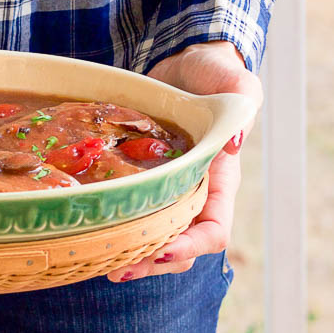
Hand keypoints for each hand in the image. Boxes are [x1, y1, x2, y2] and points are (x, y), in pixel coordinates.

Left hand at [107, 40, 262, 281]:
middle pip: (180, 244)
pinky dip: (116, 223)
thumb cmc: (216, 74)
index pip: (214, 228)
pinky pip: (132, 206)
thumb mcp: (237, 84)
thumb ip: (242, 106)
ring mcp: (166, 183)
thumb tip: (234, 143)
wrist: (185, 64)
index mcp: (219, 178)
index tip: (161, 250)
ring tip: (102, 262)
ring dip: (132, 252)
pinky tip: (92, 230)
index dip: (190, 245)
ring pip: (154, 233)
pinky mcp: (140, 173)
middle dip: (153, 261)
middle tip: (118, 268)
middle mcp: (193, 189)